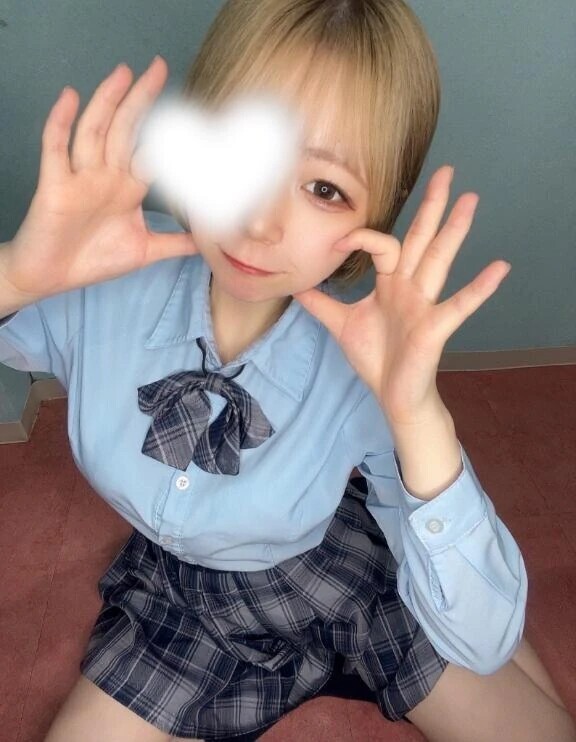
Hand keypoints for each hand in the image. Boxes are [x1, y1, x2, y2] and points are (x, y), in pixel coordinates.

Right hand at [4, 56, 197, 303]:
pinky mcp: (55, 185)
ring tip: (123, 74)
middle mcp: (105, 176)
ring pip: (95, 131)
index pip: (152, 153)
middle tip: (158, 67)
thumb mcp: (144, 251)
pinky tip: (71, 99)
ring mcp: (80, 178)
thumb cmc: (92, 260)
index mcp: (127, 188)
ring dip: (108, 101)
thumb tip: (207, 243)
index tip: (193, 113)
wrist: (51, 277)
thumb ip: (175, 244)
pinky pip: (56, 149)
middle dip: (141, 99)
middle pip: (124, 129)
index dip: (170, 134)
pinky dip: (61, 123)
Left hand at [293, 165, 511, 426]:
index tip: (337, 243)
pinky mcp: (435, 328)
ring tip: (471, 200)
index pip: (381, 245)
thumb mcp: (340, 324)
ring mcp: (425, 305)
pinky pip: (459, 304)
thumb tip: (296, 283)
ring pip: (439, 260)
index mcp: (390, 283)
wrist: (392, 395)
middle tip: (446, 171)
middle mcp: (411, 287)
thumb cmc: (375, 358)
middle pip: (422, 239)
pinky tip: (500, 267)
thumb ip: (320, 302)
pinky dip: (479, 288)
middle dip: (432, 206)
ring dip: (454, 230)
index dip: (360, 238)